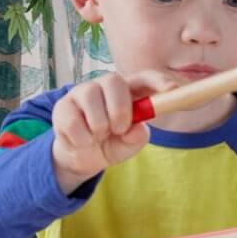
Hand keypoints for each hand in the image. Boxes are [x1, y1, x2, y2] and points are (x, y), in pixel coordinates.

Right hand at [51, 70, 179, 194]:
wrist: (81, 159)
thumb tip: (136, 128)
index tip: (173, 92)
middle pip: (114, 81)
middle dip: (120, 109)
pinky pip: (74, 121)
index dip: (160, 81)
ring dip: (99, 126)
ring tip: (99, 136)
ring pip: (91, 98)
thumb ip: (137, 137)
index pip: (144, 78)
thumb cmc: (110, 144)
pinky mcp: (63, 107)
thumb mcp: (129, 145)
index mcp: (127, 92)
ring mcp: (82, 93)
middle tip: (119, 129)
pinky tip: (82, 140)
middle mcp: (104, 86)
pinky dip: (82, 139)